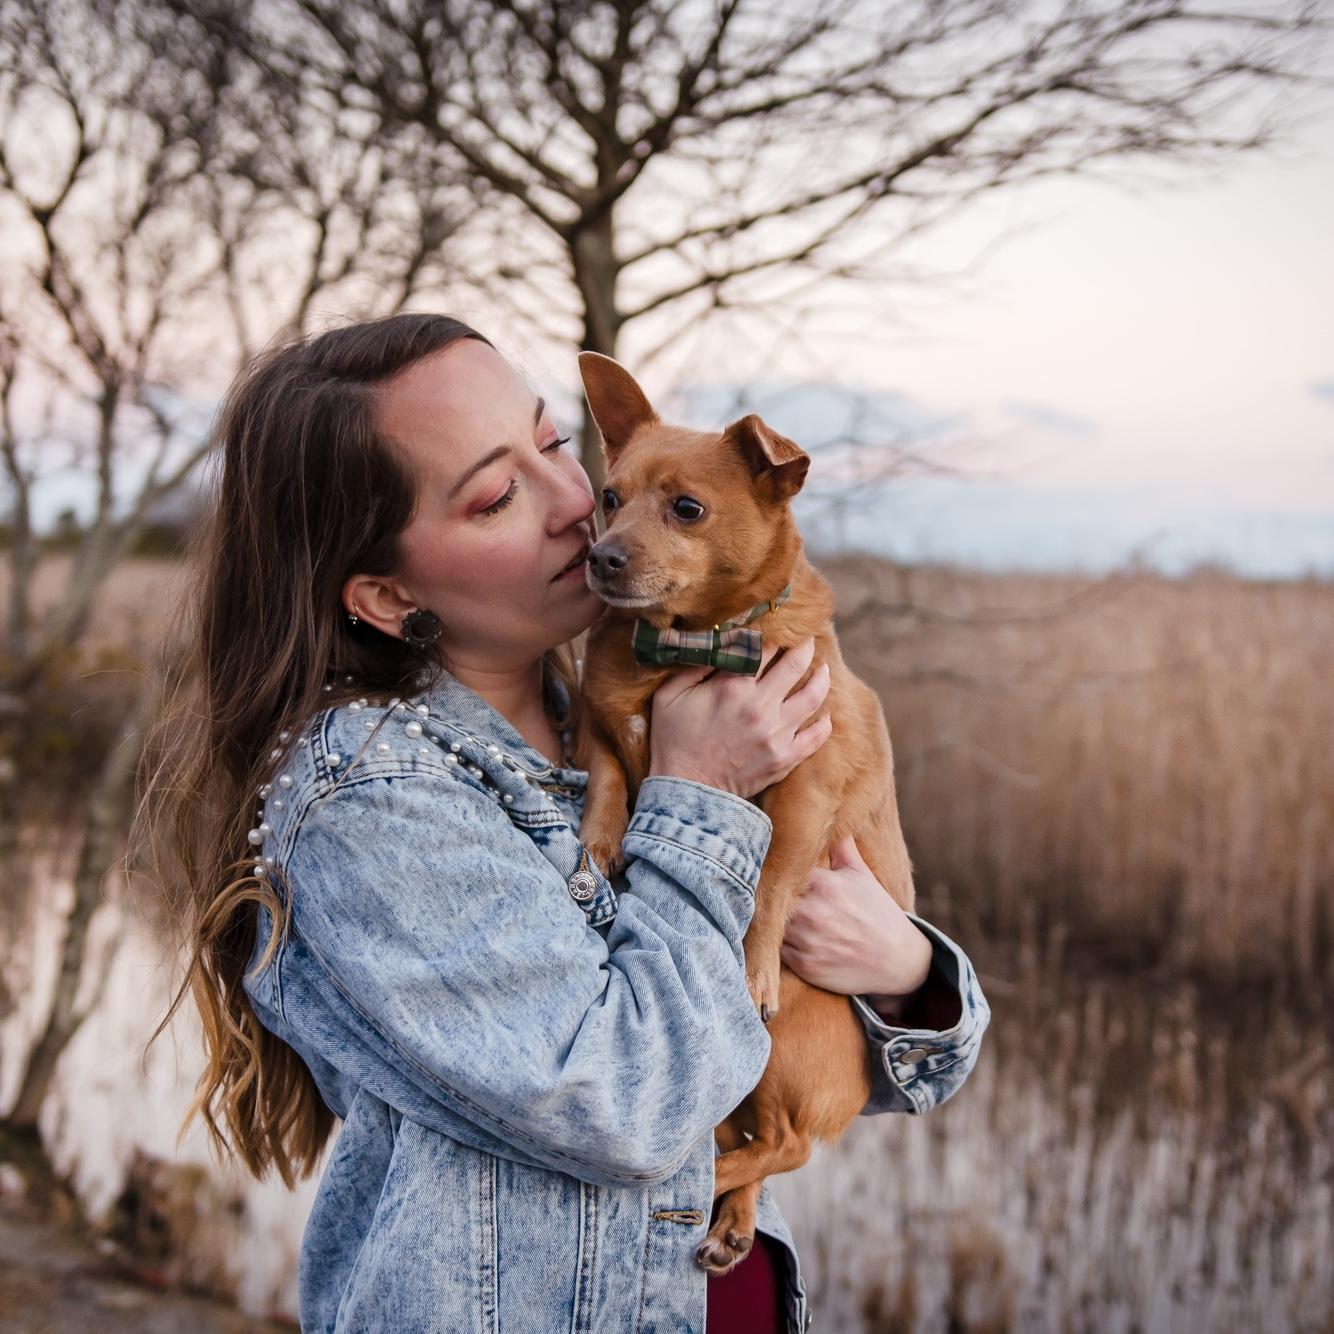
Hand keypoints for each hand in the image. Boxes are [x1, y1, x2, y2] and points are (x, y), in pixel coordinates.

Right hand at [648, 635, 831, 799]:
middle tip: (807, 640)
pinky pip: (816, 736)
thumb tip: (718, 642)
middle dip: (805, 647)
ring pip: (813, 697)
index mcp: (732, 687)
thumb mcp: (670, 695)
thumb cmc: (673, 741)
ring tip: (823, 670)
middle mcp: (760, 707)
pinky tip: (824, 714)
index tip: (776, 630)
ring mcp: (776, 734)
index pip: (764, 648)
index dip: (773, 636)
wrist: (687, 792)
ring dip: (822, 678)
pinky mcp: (785, 758)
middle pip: (796, 665)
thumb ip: (695, 665)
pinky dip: (824, 723)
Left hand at [779, 835, 932, 1001]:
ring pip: (772, 925)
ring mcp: (807, 941)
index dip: (775, 873)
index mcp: (823, 884)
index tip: (771, 872)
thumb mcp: (862, 876)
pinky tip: (789, 939)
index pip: (782, 872)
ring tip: (776, 918)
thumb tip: (830, 817)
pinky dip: (780, 945)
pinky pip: (778, 952)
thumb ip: (841, 848)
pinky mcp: (805, 966)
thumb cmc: (878, 913)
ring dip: (773, 922)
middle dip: (772, 898)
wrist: (898, 960)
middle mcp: (812, 912)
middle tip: (763, 895)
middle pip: (772, 899)